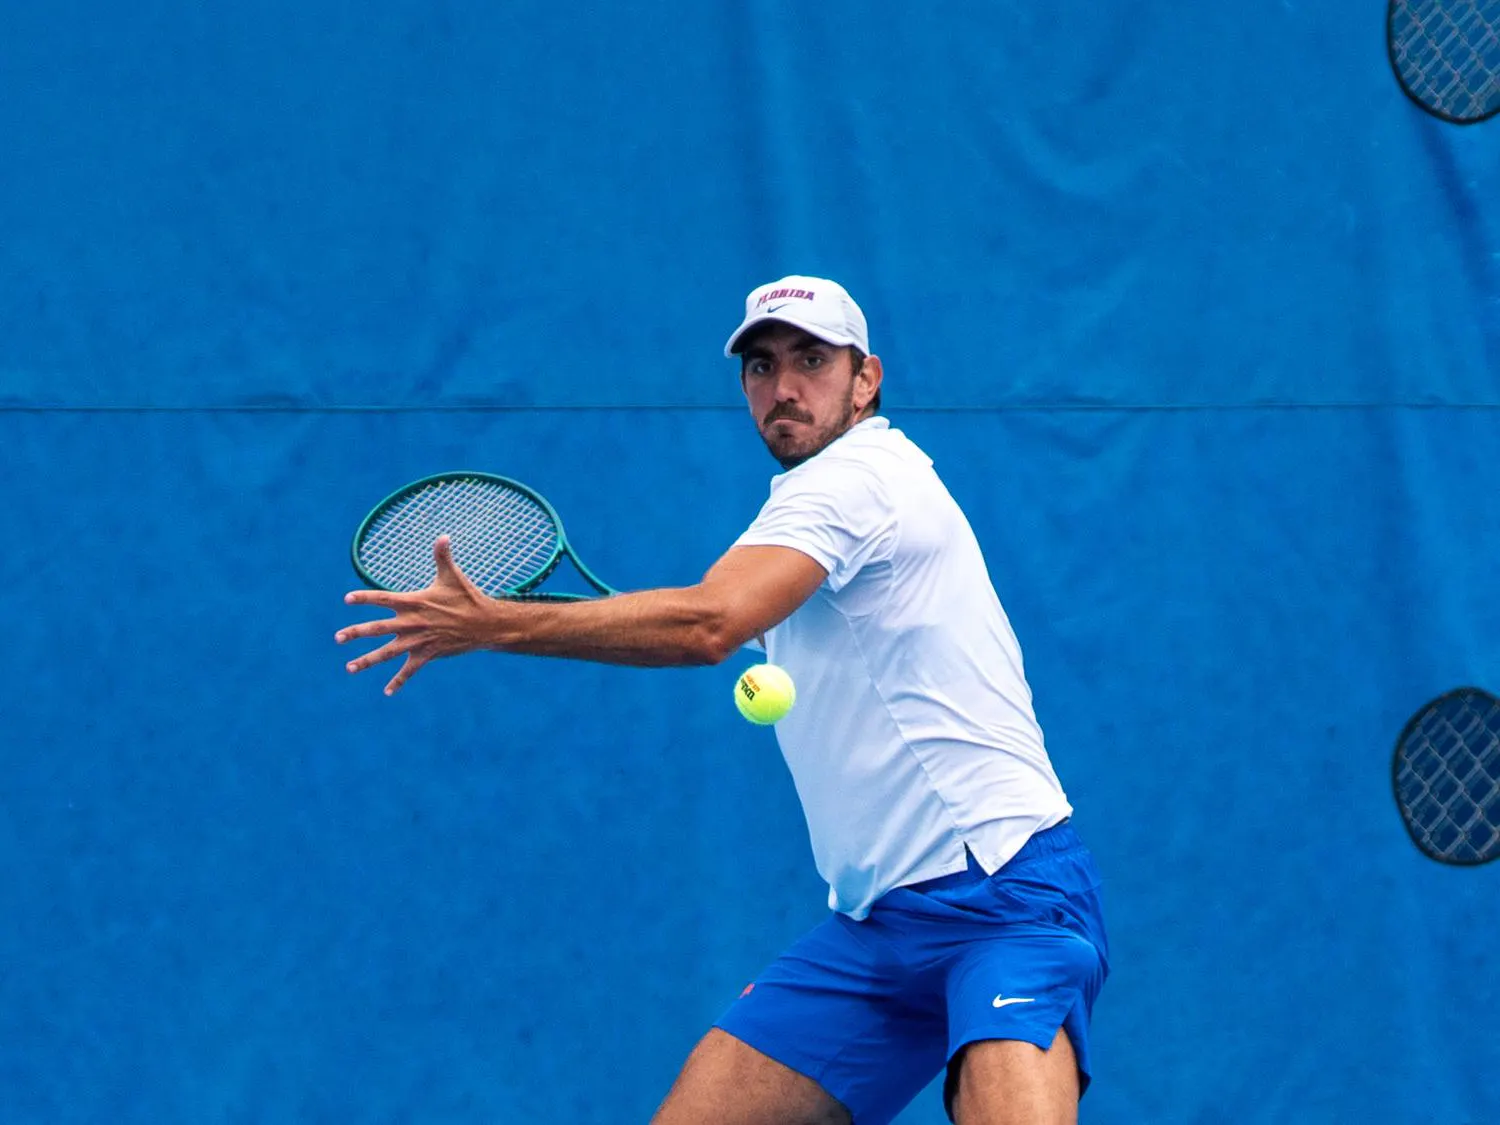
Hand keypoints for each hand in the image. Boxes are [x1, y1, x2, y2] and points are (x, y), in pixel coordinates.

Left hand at [336, 536, 499, 695]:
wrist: (485, 624)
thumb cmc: (468, 597)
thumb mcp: (453, 576)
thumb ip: (442, 556)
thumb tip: (443, 535)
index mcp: (414, 602)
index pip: (383, 598)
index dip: (364, 598)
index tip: (347, 599)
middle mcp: (412, 622)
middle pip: (377, 628)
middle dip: (356, 633)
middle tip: (338, 638)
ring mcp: (418, 641)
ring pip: (387, 653)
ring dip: (367, 661)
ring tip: (350, 668)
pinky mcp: (428, 655)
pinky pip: (409, 670)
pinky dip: (399, 681)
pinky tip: (387, 691)